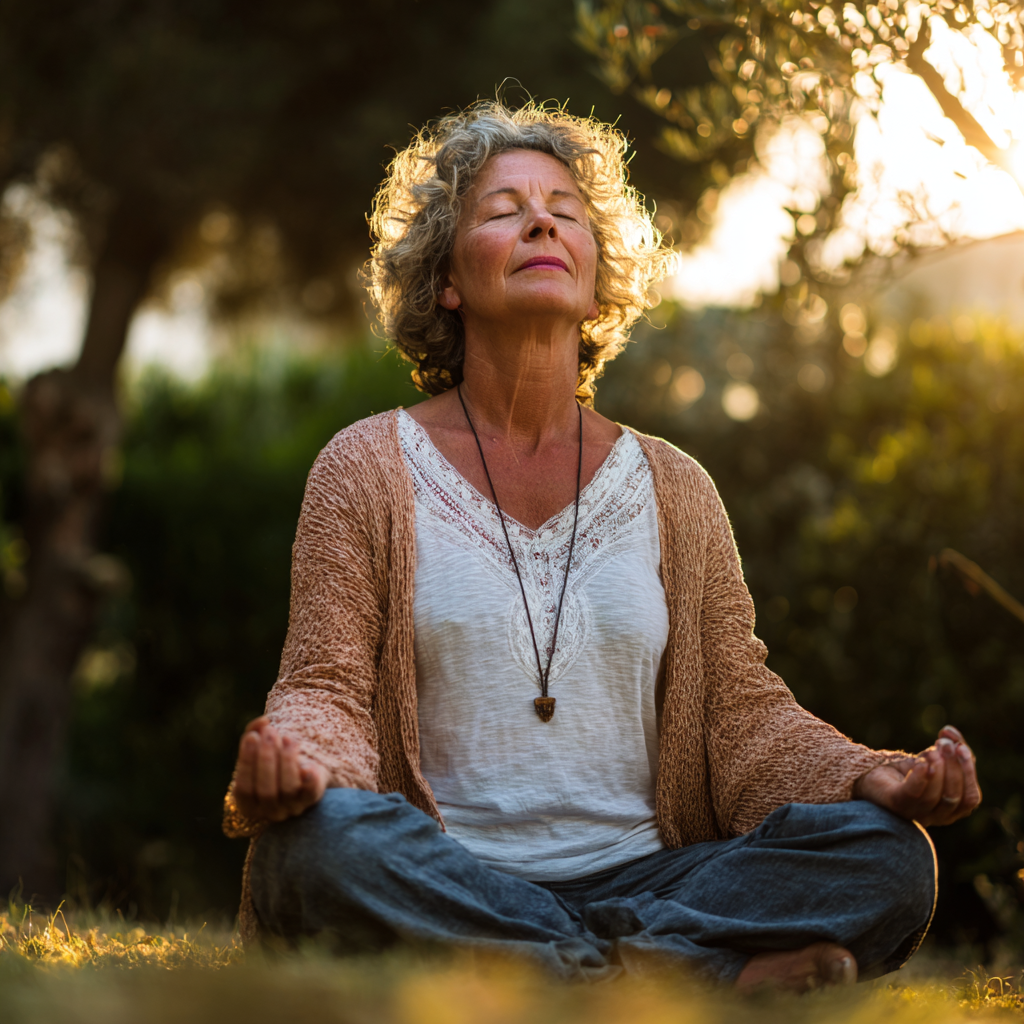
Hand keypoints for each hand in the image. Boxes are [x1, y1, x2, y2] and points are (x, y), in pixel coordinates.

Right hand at [232, 716, 327, 822]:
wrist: (298, 770)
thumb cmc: (270, 759)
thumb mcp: (257, 747)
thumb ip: (254, 731)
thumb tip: (263, 721)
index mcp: (248, 805)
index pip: (244, 789)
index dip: (247, 762)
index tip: (251, 737)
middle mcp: (269, 811)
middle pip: (266, 791)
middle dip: (267, 759)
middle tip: (270, 732)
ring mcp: (291, 808)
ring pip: (288, 790)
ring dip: (287, 761)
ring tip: (287, 738)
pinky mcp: (311, 800)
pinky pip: (312, 793)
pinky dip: (310, 779)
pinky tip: (307, 762)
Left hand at [854, 725, 980, 826]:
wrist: (871, 775)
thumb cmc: (907, 770)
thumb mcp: (934, 759)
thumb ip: (949, 748)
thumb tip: (951, 733)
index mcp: (950, 810)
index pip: (971, 798)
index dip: (969, 771)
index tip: (960, 746)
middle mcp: (935, 817)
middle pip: (955, 797)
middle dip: (953, 767)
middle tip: (944, 744)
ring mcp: (914, 813)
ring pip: (936, 797)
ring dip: (938, 768)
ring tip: (932, 751)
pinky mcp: (895, 804)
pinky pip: (912, 794)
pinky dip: (920, 778)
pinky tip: (922, 762)